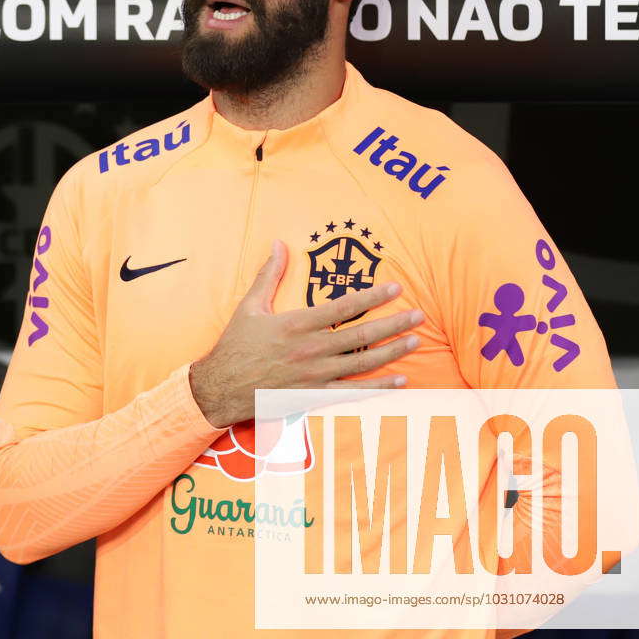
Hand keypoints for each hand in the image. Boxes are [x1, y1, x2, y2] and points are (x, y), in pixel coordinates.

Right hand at [189, 239, 422, 428]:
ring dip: (392, 352)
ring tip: (415, 341)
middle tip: (418, 316)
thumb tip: (278, 243)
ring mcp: (314, 375)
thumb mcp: (250, 305)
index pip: (343, 307)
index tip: (396, 288)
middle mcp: (310, 349)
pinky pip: (352, 392)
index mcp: (297, 323)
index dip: (372, 297)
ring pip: (362, 363)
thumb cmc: (236, 344)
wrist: (219, 387)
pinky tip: (399, 380)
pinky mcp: (313, 395)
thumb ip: (269, 274)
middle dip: (393, 324)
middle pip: (361, 335)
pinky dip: (378, 387)